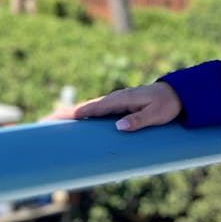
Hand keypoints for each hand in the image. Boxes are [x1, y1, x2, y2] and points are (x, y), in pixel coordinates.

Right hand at [46, 82, 181, 131]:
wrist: (177, 94)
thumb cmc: (167, 104)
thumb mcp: (156, 115)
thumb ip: (138, 120)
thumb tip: (118, 127)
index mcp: (120, 99)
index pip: (91, 108)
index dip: (73, 114)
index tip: (55, 120)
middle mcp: (114, 99)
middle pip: (83, 108)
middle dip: (63, 115)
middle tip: (43, 122)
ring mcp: (114, 102)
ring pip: (87, 110)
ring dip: (69, 115)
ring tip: (51, 123)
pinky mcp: (118, 106)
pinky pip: (96, 112)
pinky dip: (82, 115)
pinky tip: (74, 122)